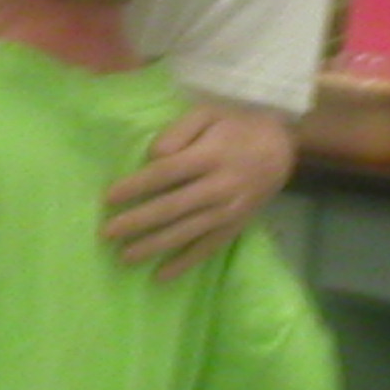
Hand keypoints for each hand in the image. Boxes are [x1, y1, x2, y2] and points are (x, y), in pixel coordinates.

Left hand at [103, 101, 296, 280]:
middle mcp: (218, 187)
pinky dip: (185, 263)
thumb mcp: (208, 113)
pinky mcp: (235, 227)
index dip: (136, 186)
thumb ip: (178, 131)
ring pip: (186, 233)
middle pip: (171, 208)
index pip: (166, 173)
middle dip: (137, 222)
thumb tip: (153, 157)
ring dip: (154, 246)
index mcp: (209, 156)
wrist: (281, 148)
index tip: (109, 198)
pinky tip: (162, 275)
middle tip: (107, 233)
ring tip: (125, 257)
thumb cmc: (236, 126)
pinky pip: (207, 249)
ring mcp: (228, 211)